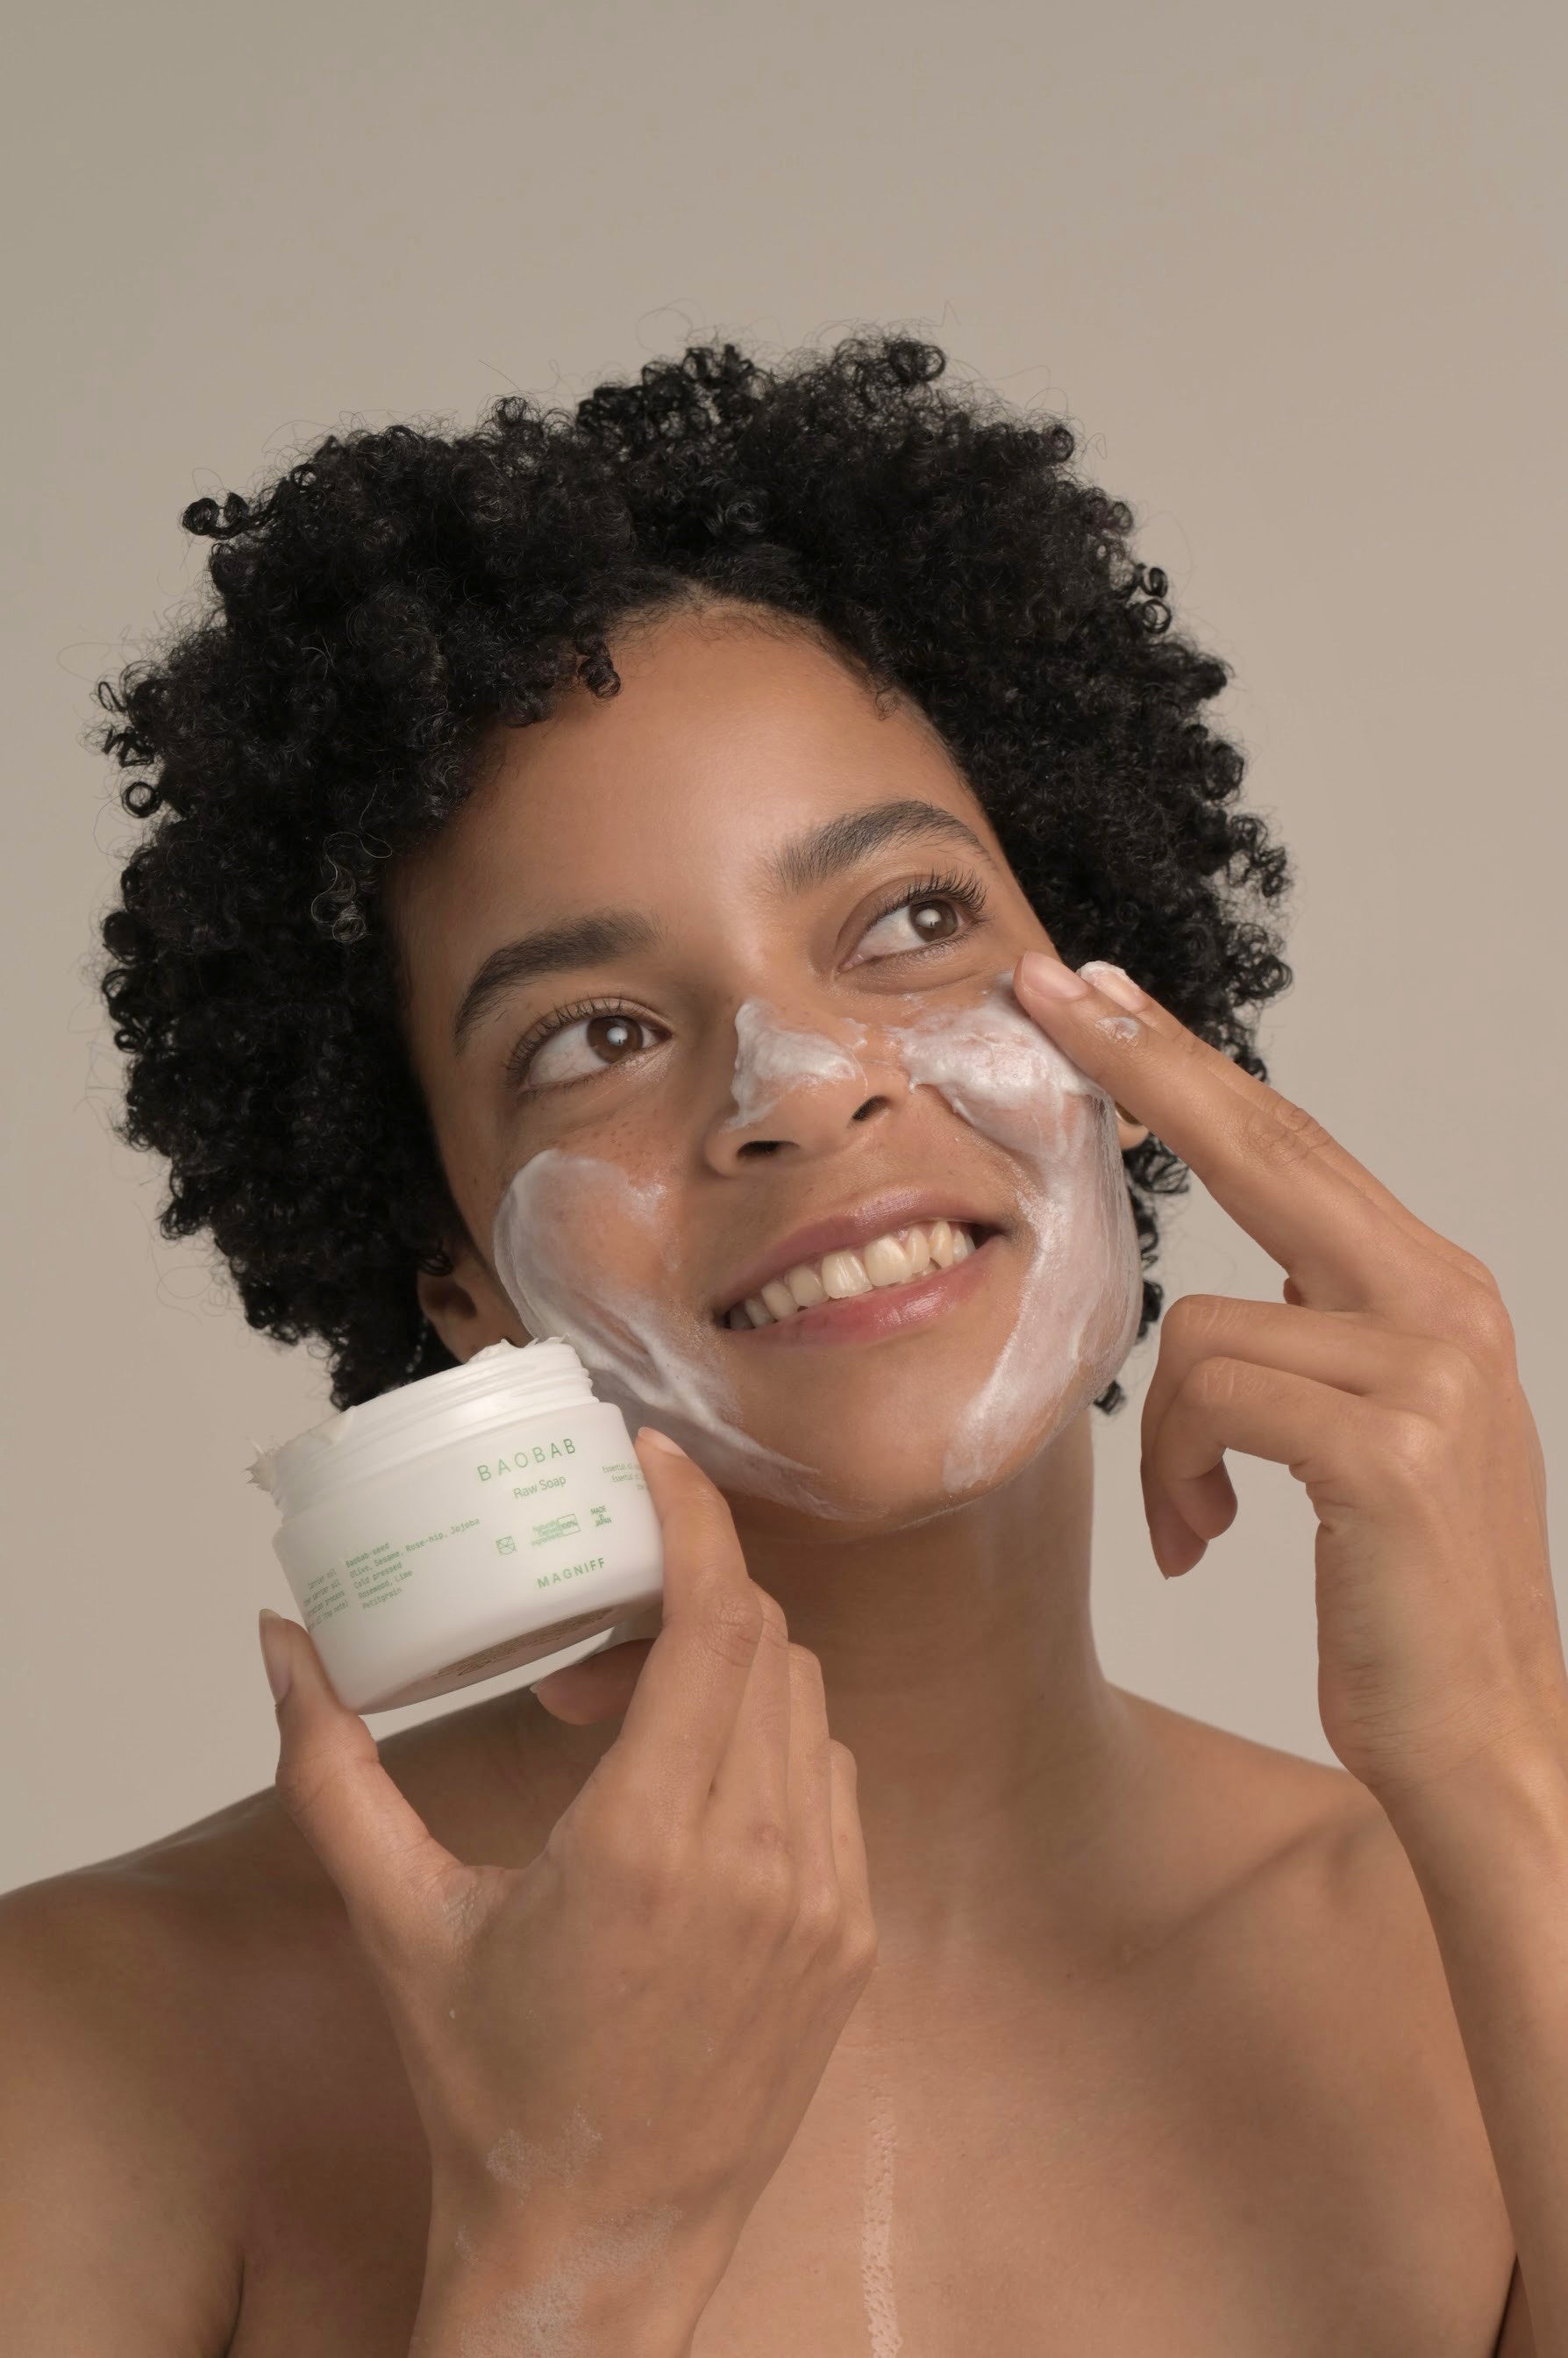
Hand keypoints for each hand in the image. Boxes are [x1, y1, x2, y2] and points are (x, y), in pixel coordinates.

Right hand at [257, 1428, 876, 2317]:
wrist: (599, 2241)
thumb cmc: (490, 2085)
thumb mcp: (398, 1919)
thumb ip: (333, 1770)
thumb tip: (281, 1643)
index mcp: (652, 1842)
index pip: (716, 1620)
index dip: (693, 1516)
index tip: (654, 1454)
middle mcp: (760, 1860)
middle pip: (762, 1641)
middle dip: (687, 1592)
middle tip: (598, 1618)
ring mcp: (824, 1902)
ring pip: (805, 1705)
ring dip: (729, 1669)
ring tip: (632, 1713)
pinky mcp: (853, 1941)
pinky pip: (832, 1782)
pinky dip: (772, 1744)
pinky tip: (696, 1784)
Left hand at [1013, 948, 1563, 1808]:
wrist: (1489, 1735)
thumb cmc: (1407, 1592)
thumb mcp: (1371, 1433)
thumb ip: (1325, 1337)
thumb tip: (1248, 1289)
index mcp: (1433, 1287)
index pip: (1292, 1142)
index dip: (1191, 1063)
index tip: (1108, 995)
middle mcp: (1442, 1302)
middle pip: (1262, 1145)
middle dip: (1142, 1063)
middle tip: (1048, 990)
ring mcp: (1424, 1368)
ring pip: (1197, 1328)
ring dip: (1165, 1438)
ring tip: (1195, 1518)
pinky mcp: (1383, 1446)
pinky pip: (1205, 1401)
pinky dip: (1176, 1474)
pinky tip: (1202, 1538)